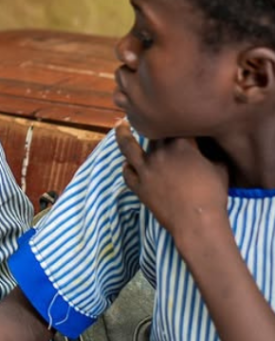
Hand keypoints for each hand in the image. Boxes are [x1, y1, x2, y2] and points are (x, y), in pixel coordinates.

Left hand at [116, 122, 229, 240]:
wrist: (198, 222)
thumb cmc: (213, 196)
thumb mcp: (220, 169)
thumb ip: (212, 154)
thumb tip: (211, 148)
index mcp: (181, 145)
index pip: (174, 125)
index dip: (174, 122)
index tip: (174, 119)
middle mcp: (159, 152)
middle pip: (152, 133)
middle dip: (152, 128)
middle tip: (148, 119)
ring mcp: (145, 168)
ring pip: (127, 145)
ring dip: (122, 133)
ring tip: (119, 125)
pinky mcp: (137, 185)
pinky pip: (126, 172)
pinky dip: (126, 167)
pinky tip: (126, 163)